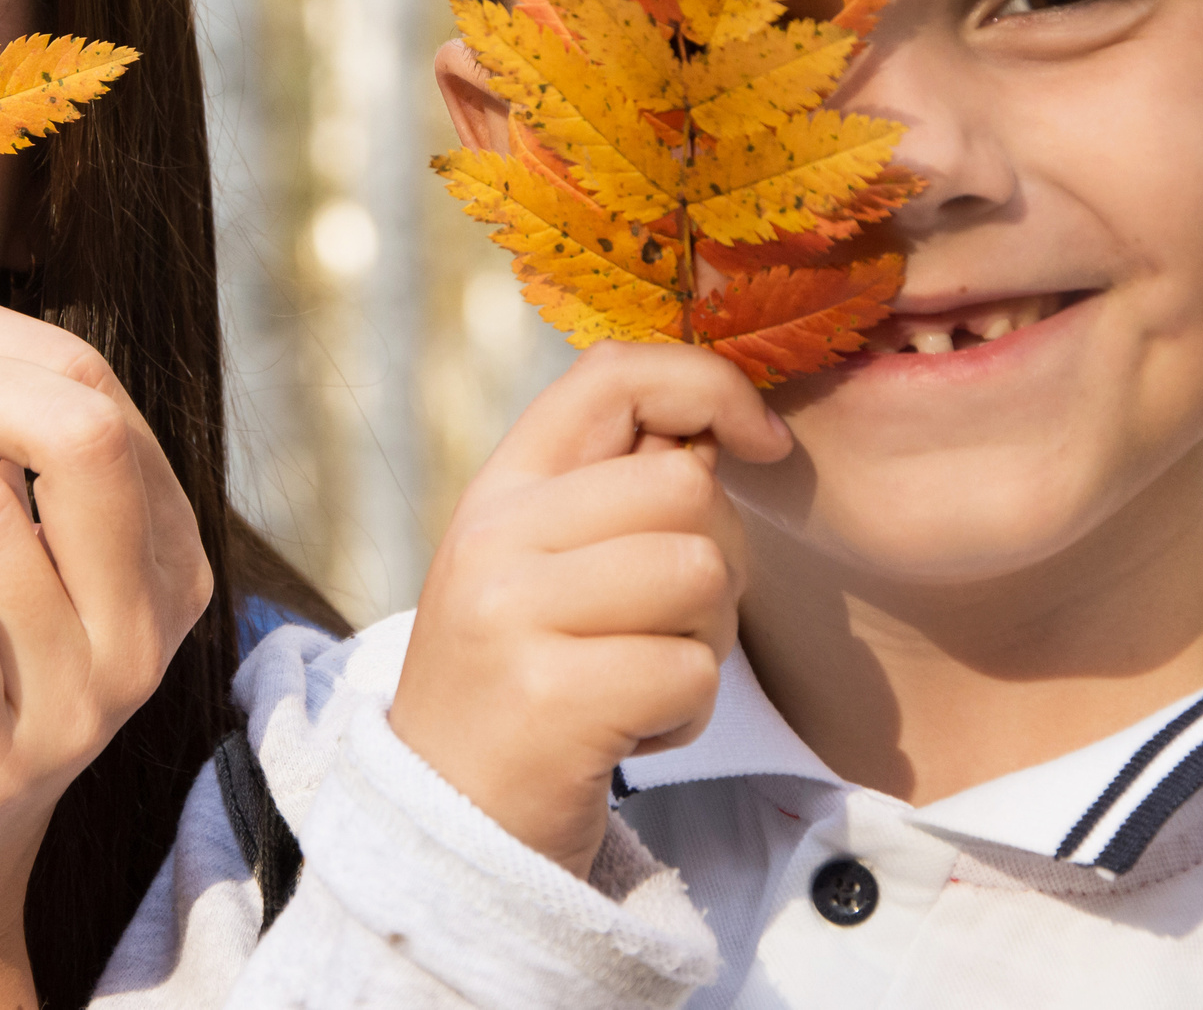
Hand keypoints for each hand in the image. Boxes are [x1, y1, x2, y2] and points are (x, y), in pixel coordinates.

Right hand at [388, 341, 790, 879]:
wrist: (442, 826)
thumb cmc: (522, 685)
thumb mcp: (538, 566)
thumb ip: (613, 493)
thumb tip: (715, 433)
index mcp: (499, 490)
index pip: (613, 375)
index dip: (710, 386)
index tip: (760, 444)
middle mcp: (494, 536)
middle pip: (685, 487)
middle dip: (717, 558)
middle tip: (661, 623)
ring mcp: (514, 614)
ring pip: (701, 574)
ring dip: (702, 642)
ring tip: (637, 678)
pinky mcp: (552, 698)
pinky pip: (693, 671)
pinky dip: (685, 714)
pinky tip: (626, 733)